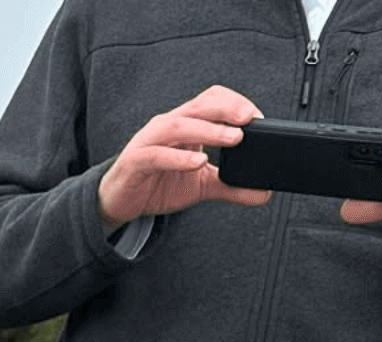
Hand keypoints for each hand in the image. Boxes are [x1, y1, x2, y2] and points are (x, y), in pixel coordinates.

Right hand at [97, 86, 271, 227]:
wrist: (118, 202)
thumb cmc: (157, 185)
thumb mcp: (199, 186)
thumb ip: (230, 187)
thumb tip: (264, 195)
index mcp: (185, 123)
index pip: (212, 100)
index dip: (235, 103)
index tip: (258, 119)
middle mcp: (168, 125)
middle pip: (200, 105)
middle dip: (227, 109)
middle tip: (250, 119)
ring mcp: (150, 141)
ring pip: (181, 125)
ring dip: (210, 130)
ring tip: (234, 138)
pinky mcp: (135, 161)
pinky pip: (159, 155)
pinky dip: (180, 157)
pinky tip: (198, 162)